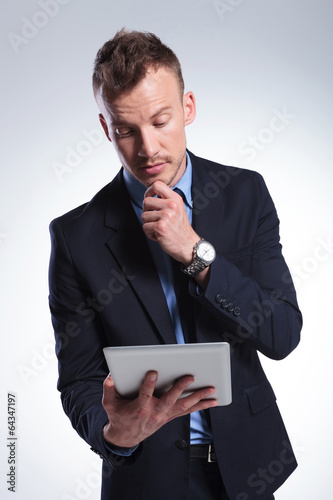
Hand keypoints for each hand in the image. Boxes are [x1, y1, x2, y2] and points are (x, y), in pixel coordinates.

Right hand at [102, 371, 216, 447]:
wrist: (126, 437)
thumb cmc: (119, 416)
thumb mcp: (109, 403)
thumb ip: (109, 388)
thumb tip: (111, 375)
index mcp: (139, 408)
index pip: (144, 394)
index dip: (148, 384)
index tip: (153, 372)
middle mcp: (155, 412)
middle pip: (170, 399)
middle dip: (181, 387)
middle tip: (190, 376)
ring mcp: (165, 415)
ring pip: (184, 406)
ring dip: (199, 397)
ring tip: (211, 389)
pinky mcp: (170, 416)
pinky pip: (188, 411)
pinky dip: (201, 406)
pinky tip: (212, 401)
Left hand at [142, 181, 198, 264]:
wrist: (188, 245)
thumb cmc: (180, 229)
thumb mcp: (177, 209)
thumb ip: (165, 201)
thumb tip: (148, 196)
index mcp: (175, 199)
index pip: (157, 184)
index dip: (149, 191)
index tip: (150, 200)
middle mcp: (172, 205)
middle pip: (146, 201)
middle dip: (147, 212)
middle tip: (156, 220)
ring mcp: (166, 216)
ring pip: (144, 216)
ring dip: (149, 224)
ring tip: (160, 229)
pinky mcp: (161, 227)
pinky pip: (145, 227)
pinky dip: (150, 233)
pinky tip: (159, 235)